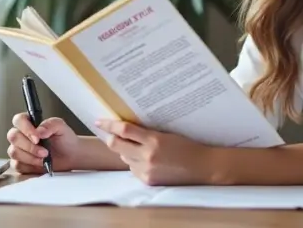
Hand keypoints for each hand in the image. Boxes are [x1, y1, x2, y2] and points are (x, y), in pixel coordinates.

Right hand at [6, 112, 80, 173]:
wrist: (70, 156)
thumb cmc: (65, 140)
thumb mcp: (61, 128)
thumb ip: (51, 124)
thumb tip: (39, 131)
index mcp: (29, 123)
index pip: (18, 120)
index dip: (25, 128)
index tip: (37, 138)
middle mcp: (21, 135)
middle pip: (13, 137)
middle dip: (29, 146)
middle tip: (45, 152)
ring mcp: (18, 150)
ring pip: (14, 152)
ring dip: (30, 157)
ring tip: (44, 159)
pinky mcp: (20, 163)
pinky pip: (16, 166)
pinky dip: (29, 167)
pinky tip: (39, 165)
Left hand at [94, 119, 213, 185]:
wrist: (202, 167)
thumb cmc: (187, 147)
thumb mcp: (166, 134)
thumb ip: (146, 133)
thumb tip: (125, 130)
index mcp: (154, 140)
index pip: (124, 130)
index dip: (109, 124)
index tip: (99, 121)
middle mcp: (147, 156)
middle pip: (116, 145)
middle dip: (111, 138)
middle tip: (111, 134)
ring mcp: (146, 170)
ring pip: (124, 157)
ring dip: (126, 151)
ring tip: (139, 148)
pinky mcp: (148, 181)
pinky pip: (133, 169)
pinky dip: (135, 163)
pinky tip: (147, 160)